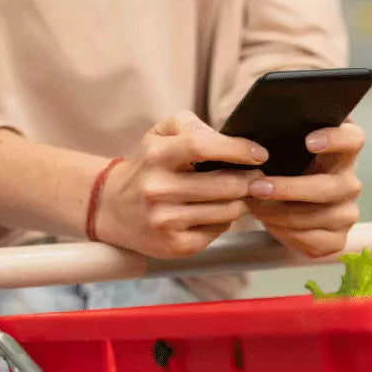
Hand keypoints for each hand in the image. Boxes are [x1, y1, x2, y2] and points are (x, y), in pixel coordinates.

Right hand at [94, 111, 267, 257]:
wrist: (110, 207)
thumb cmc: (147, 165)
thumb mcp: (159, 135)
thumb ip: (191, 126)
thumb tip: (230, 139)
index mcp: (157, 156)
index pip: (203, 147)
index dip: (238, 150)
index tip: (260, 154)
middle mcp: (158, 189)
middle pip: (226, 185)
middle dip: (251, 180)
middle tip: (259, 177)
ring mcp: (166, 221)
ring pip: (228, 210)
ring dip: (241, 201)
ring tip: (239, 193)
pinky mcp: (175, 246)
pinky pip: (219, 230)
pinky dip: (224, 220)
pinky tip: (215, 212)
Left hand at [246, 123, 363, 258]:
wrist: (279, 205)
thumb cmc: (279, 168)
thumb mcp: (277, 149)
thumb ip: (272, 136)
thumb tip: (246, 132)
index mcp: (341, 151)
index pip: (353, 139)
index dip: (336, 139)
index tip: (308, 141)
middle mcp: (349, 181)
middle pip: (331, 187)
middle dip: (291, 189)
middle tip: (258, 187)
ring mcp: (347, 212)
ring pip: (319, 216)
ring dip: (281, 214)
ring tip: (255, 207)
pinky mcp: (338, 238)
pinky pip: (316, 240)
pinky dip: (288, 234)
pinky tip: (271, 224)